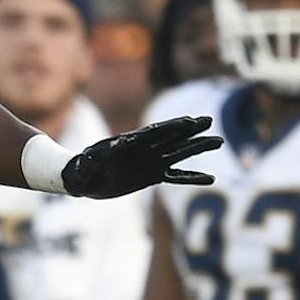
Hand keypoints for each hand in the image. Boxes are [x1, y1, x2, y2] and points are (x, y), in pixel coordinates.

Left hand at [62, 115, 220, 197]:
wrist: (82, 179)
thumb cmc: (81, 170)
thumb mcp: (88, 163)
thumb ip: (102, 155)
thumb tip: (121, 143)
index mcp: (131, 142)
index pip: (155, 133)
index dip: (172, 126)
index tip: (190, 121)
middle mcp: (145, 149)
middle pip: (171, 137)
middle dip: (190, 130)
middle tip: (210, 121)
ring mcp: (151, 161)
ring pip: (179, 153)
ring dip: (197, 148)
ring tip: (218, 141)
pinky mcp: (153, 175)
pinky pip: (176, 176)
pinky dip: (192, 177)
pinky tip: (210, 179)